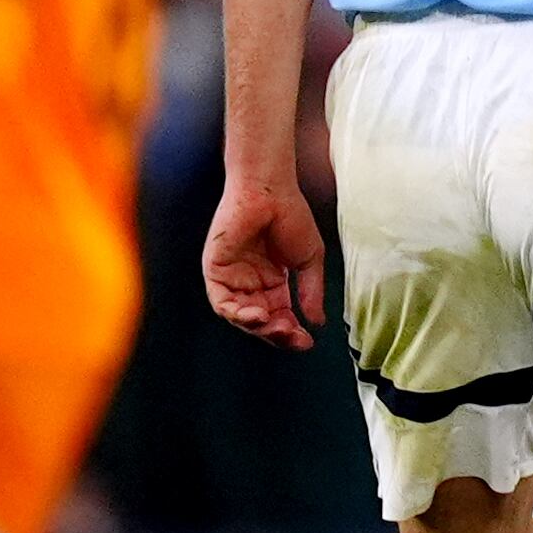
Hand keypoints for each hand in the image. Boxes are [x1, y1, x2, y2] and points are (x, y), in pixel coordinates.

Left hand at [203, 176, 327, 349]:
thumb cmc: (291, 217)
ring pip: (239, 316)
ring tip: (276, 328)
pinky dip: (236, 313)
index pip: (280, 316)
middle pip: (260, 321)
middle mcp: (250, 283)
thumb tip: (317, 322)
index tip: (307, 342)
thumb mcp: (310, 260)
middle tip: (293, 337)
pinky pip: (220, 301)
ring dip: (257, 328)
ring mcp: (232, 278)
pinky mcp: (215, 270)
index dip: (291, 332)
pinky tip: (257, 316)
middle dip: (276, 333)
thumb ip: (311, 292)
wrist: (270, 191)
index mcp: (272, 282)